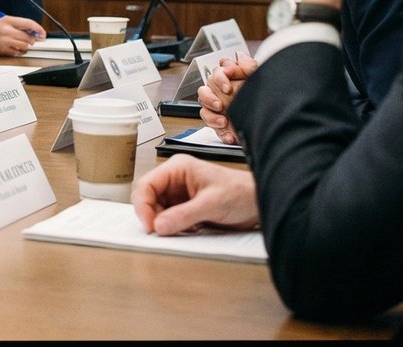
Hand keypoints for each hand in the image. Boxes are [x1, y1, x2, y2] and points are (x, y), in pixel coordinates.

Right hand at [0, 14, 45, 55]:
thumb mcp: (7, 21)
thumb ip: (21, 24)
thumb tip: (36, 32)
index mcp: (8, 20)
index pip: (28, 23)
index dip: (38, 29)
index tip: (43, 33)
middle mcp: (6, 30)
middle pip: (28, 37)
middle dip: (32, 39)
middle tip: (30, 38)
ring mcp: (5, 41)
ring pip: (25, 46)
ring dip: (26, 45)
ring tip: (21, 42)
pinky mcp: (4, 50)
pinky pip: (19, 52)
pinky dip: (20, 51)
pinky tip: (15, 47)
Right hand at [133, 156, 259, 236]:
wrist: (259, 203)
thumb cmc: (241, 192)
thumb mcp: (211, 204)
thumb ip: (184, 215)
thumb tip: (159, 225)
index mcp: (177, 168)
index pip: (147, 185)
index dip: (143, 205)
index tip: (149, 226)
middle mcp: (175, 180)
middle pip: (149, 199)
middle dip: (152, 216)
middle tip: (158, 233)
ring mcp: (180, 194)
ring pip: (158, 211)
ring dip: (163, 224)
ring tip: (175, 232)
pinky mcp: (186, 208)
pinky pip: (170, 219)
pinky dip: (172, 228)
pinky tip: (184, 232)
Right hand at [196, 52, 256, 144]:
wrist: (272, 120)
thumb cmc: (264, 94)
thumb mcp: (259, 78)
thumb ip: (249, 66)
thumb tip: (240, 56)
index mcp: (229, 79)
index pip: (217, 73)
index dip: (220, 78)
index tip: (228, 86)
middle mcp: (220, 92)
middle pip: (204, 90)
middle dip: (210, 98)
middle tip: (221, 105)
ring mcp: (218, 108)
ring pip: (204, 108)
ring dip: (211, 115)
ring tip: (224, 121)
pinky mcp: (219, 122)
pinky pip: (212, 126)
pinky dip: (220, 132)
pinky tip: (230, 135)